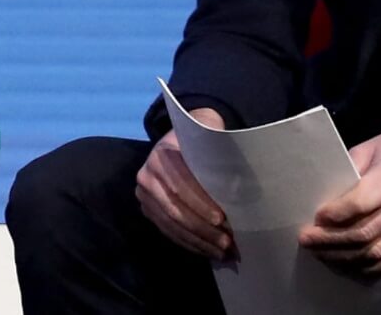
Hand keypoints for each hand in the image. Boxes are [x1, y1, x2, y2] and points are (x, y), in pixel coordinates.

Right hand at [136, 107, 234, 259]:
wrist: (179, 142)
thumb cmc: (200, 137)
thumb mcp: (208, 128)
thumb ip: (217, 141)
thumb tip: (235, 168)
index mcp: (161, 154)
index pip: (179, 183)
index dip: (199, 203)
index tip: (221, 219)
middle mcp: (146, 174)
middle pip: (174, 207)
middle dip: (202, 228)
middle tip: (227, 241)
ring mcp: (145, 194)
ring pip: (170, 222)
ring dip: (197, 240)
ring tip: (222, 251)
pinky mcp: (148, 209)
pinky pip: (167, 230)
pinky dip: (188, 243)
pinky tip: (208, 251)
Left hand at [299, 127, 380, 271]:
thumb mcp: (369, 148)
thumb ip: (349, 170)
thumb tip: (324, 196)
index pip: (358, 205)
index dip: (333, 215)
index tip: (314, 219)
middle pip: (364, 233)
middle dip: (330, 240)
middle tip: (306, 240)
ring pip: (377, 252)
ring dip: (345, 257)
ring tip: (321, 254)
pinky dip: (370, 267)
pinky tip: (349, 264)